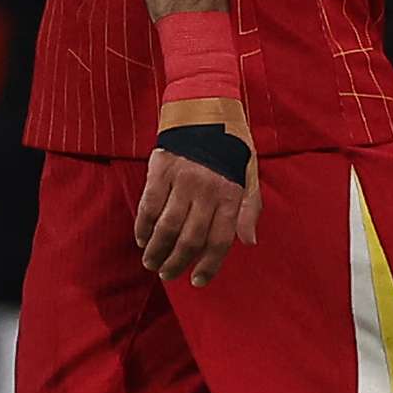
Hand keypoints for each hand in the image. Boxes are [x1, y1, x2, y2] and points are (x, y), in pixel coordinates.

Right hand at [136, 97, 260, 285]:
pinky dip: (143, 226)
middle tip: (169, 275)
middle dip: (179, 262)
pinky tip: (142, 238)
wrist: (206, 111)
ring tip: (152, 263)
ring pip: (167, 226)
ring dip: (157, 250)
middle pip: (191, 237)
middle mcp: (207, 189)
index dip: (210, 264)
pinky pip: (148, 206)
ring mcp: (183, 180)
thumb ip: (249, 210)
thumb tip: (249, 242)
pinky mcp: (160, 171)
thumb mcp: (250, 176)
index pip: (221, 239)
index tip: (198, 281)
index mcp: (231, 193)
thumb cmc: (230, 149)